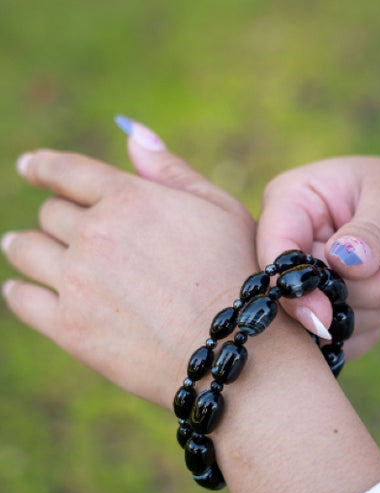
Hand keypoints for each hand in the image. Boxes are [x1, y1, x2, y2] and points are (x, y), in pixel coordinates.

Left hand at [2, 143, 255, 409]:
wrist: (234, 353)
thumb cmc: (239, 278)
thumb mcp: (221, 211)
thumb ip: (171, 171)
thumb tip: (130, 133)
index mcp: (130, 198)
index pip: (67, 171)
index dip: (43, 166)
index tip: (29, 167)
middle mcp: (96, 234)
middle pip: (51, 213)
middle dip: (56, 217)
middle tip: (58, 227)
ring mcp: (78, 282)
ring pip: (26, 249)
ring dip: (24, 245)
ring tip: (21, 248)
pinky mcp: (70, 328)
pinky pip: (22, 299)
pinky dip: (19, 291)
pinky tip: (22, 289)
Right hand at [257, 138, 379, 356]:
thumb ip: (370, 233)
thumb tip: (344, 261)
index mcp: (289, 203)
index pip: (276, 255)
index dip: (296, 289)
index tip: (324, 317)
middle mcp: (287, 246)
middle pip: (305, 297)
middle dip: (367, 294)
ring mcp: (304, 284)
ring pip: (329, 322)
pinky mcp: (321, 313)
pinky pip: (342, 339)